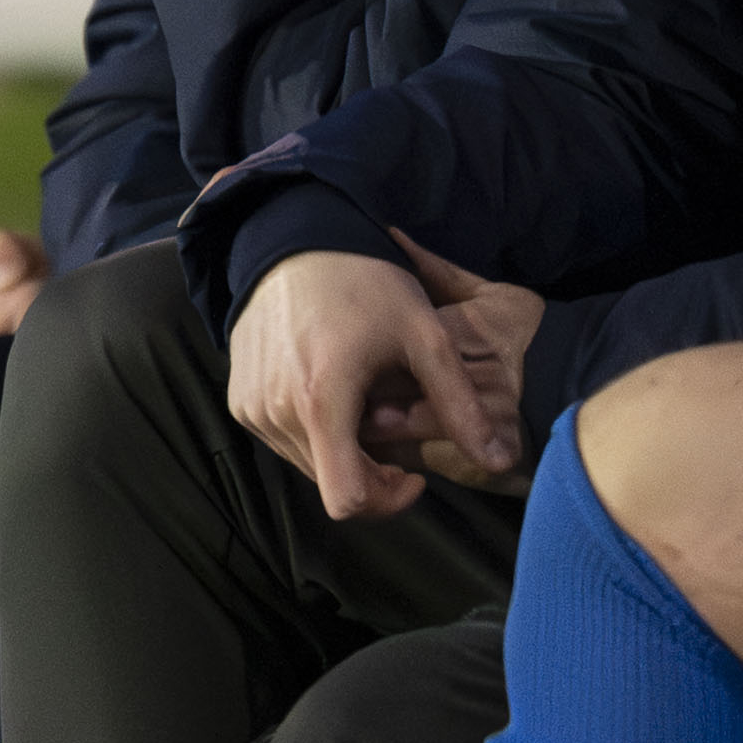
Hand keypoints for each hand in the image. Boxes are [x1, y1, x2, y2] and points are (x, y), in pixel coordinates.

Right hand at [229, 247, 521, 519]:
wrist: (293, 243)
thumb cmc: (365, 283)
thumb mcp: (424, 336)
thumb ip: (459, 403)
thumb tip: (503, 460)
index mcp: (322, 403)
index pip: (348, 500)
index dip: (388, 500)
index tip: (412, 474)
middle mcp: (277, 414)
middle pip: (332, 483)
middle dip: (371, 470)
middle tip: (397, 422)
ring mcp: (252, 410)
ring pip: (308, 464)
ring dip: (343, 450)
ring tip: (366, 399)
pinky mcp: (239, 402)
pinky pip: (283, 439)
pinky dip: (314, 431)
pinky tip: (334, 388)